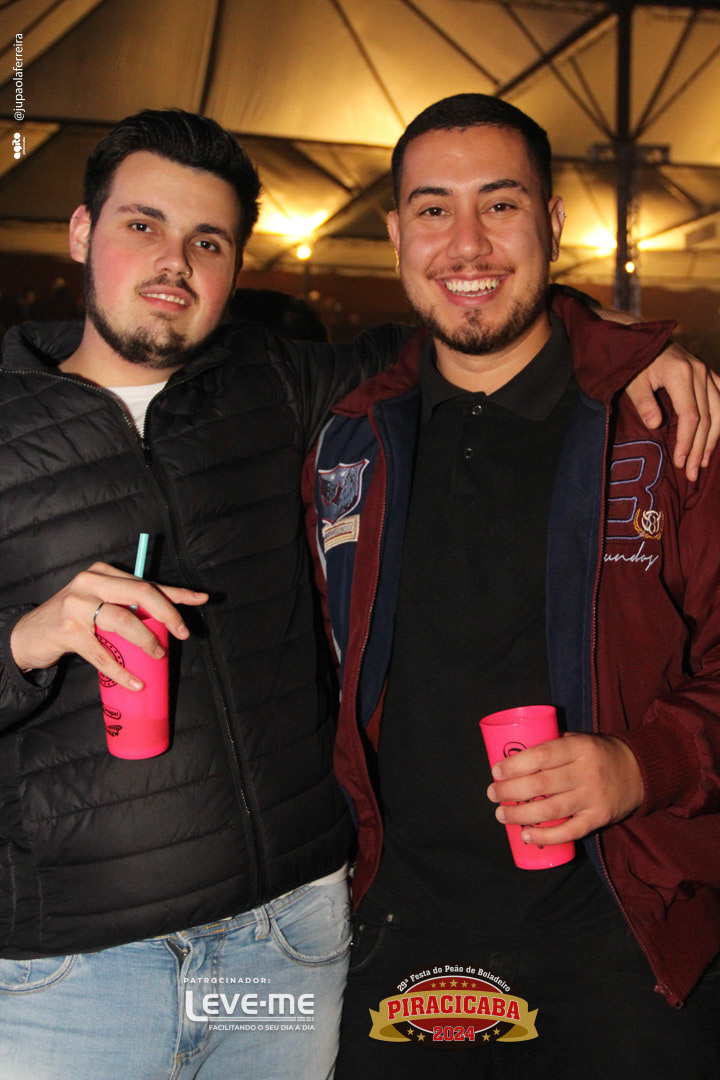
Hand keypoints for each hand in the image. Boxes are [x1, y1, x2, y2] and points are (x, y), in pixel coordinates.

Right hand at [10, 562, 207, 690]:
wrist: (29, 635)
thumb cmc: (72, 619)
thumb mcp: (98, 603)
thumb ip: (125, 606)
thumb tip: (166, 620)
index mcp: (102, 573)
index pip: (146, 582)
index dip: (176, 592)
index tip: (201, 599)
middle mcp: (89, 582)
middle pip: (139, 593)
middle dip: (167, 613)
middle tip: (183, 634)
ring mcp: (76, 605)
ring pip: (123, 620)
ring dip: (146, 640)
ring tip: (159, 655)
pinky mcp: (68, 630)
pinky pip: (102, 654)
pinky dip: (122, 671)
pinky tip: (136, 682)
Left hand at [486, 733, 643, 845]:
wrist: (641, 771)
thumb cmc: (599, 753)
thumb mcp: (580, 739)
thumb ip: (553, 745)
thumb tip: (514, 756)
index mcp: (579, 747)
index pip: (541, 756)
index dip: (515, 765)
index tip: (495, 772)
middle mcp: (587, 772)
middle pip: (541, 784)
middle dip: (510, 791)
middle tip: (492, 794)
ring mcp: (594, 797)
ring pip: (551, 810)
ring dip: (521, 814)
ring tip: (501, 814)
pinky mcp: (600, 818)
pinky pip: (570, 831)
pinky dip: (546, 836)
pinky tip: (526, 835)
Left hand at [624, 343, 719, 481]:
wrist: (641, 339)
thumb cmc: (634, 362)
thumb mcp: (632, 380)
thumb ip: (643, 402)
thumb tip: (654, 424)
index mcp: (681, 373)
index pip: (691, 416)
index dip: (687, 441)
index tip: (681, 462)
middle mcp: (700, 371)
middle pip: (708, 417)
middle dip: (700, 448)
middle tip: (693, 473)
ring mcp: (707, 371)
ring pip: (719, 410)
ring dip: (713, 439)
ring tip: (704, 462)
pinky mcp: (709, 373)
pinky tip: (716, 438)